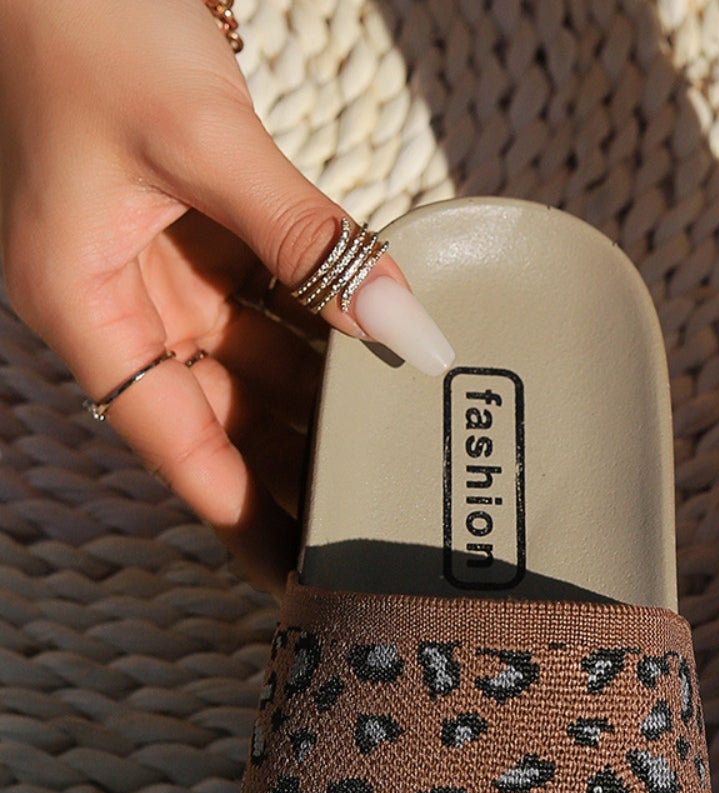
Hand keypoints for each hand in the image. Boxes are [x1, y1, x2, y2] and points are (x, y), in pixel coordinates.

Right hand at [0, 0, 452, 591]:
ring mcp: (157, 259)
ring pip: (251, 358)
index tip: (296, 577)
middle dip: (293, 466)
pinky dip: (324, 325)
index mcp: (81, 300)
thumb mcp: (202, 139)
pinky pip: (270, 294)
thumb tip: (405, 328)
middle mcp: (117, 294)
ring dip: (319, 401)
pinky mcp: (195, 220)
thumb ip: (309, 239)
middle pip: (219, 411)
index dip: (236, 511)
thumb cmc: (78, 17)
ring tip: (396, 456)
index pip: (170, 440)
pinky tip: (384, 357)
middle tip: (376, 524)